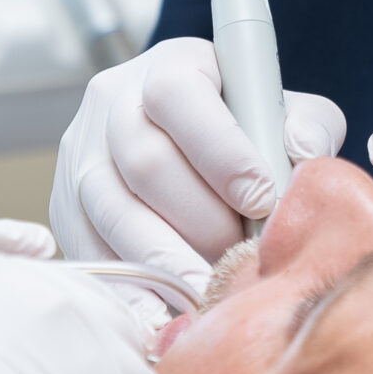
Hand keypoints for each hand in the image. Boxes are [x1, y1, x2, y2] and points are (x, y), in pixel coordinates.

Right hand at [51, 38, 344, 293]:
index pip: (177, 95)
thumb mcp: (283, 111)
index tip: (262, 199)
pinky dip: (134, 287)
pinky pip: (92, 251)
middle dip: (201, 220)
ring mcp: (81, 156)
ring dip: (168, 259)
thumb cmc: (246, 128)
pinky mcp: (65, 208)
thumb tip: (304, 152)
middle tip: (242, 256)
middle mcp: (111, 104)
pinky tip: (171, 308)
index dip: (220, 151)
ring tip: (213, 288)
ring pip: (114, 211)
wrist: (191, 147)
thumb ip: (307, 126)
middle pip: (144, 162)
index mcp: (168, 65)